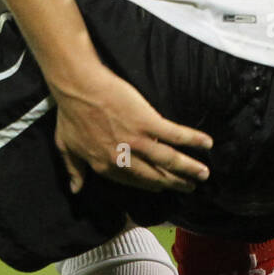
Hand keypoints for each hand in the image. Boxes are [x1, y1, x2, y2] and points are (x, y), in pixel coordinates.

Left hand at [52, 65, 212, 195]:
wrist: (78, 85)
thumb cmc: (70, 112)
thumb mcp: (66, 146)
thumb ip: (74, 169)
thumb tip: (76, 189)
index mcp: (105, 166)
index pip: (133, 181)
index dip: (150, 185)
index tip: (163, 187)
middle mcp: (125, 158)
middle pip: (155, 175)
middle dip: (175, 183)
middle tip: (190, 186)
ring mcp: (138, 141)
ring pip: (168, 160)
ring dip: (188, 168)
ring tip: (204, 174)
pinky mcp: (148, 121)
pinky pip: (174, 134)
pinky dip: (192, 139)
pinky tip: (206, 143)